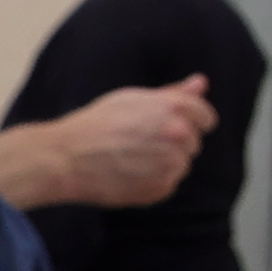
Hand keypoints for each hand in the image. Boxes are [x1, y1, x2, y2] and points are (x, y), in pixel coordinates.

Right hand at [44, 78, 212, 207]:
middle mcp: (179, 134)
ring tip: (131, 159)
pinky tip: (129, 174)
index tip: (168, 127)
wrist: (66, 158)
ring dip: (165, 163)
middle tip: (139, 143)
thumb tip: (201, 83)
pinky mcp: (162, 187)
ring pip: (182, 165)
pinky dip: (154, 182)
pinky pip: (169, 184)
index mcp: (175, 108)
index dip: (189, 122)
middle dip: (174, 142)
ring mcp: (172, 163)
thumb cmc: (95, 124)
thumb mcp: (132, 99)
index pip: (206, 118)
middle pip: (194, 142)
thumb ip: (173, 93)